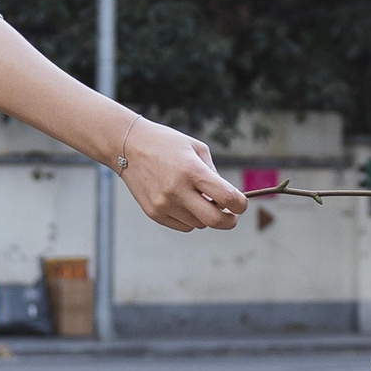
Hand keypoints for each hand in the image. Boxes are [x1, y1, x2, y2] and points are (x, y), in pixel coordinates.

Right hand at [121, 118, 245, 230]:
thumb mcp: (197, 149)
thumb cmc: (167, 145)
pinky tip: (184, 202)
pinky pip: (183, 226)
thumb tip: (229, 199)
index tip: (241, 204)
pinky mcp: (154, 213)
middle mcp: (178, 190)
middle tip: (232, 216)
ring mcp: (164, 204)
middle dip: (230, 221)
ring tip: (200, 200)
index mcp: (192, 171)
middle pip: (215, 220)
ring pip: (199, 224)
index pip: (227, 198)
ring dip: (206, 216)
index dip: (241, 205)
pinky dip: (189, 219)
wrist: (129, 146)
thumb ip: (214, 175)